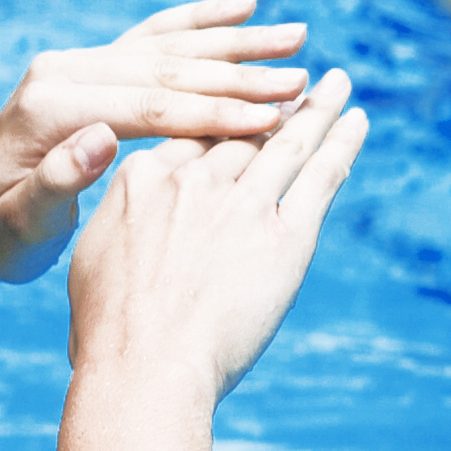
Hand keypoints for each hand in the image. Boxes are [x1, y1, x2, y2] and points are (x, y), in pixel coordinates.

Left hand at [0, 0, 309, 285]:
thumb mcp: (22, 223)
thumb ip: (59, 181)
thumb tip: (101, 139)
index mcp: (50, 108)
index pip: (149, 105)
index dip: (215, 112)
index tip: (274, 118)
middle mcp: (63, 72)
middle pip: (166, 67)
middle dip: (239, 73)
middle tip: (302, 76)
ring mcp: (77, 63)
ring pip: (167, 45)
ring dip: (234, 40)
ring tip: (297, 35)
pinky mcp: (91, 67)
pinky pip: (153, 37)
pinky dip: (200, 21)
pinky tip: (245, 8)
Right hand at [67, 73, 363, 398]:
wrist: (145, 366)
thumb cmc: (110, 332)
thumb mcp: (94, 259)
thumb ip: (120, 225)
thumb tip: (129, 227)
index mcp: (142, 179)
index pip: (190, 138)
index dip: (218, 122)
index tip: (237, 112)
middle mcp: (194, 180)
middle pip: (241, 132)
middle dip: (270, 109)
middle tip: (296, 88)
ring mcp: (243, 203)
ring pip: (287, 141)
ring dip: (316, 109)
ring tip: (336, 84)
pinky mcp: (287, 235)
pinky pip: (321, 175)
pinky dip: (342, 143)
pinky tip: (356, 120)